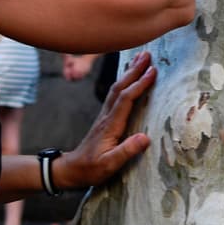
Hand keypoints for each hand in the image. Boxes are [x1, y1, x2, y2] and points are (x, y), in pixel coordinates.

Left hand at [57, 50, 156, 189]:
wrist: (70, 170)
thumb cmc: (91, 170)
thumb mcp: (109, 165)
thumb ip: (126, 151)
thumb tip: (145, 137)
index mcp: (110, 125)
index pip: (126, 99)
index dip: (140, 84)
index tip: (153, 71)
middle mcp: (107, 116)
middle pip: (121, 87)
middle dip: (134, 70)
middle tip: (148, 53)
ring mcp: (104, 115)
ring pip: (117, 88)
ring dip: (129, 72)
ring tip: (140, 57)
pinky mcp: (104, 118)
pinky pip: (115, 93)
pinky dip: (124, 81)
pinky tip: (128, 77)